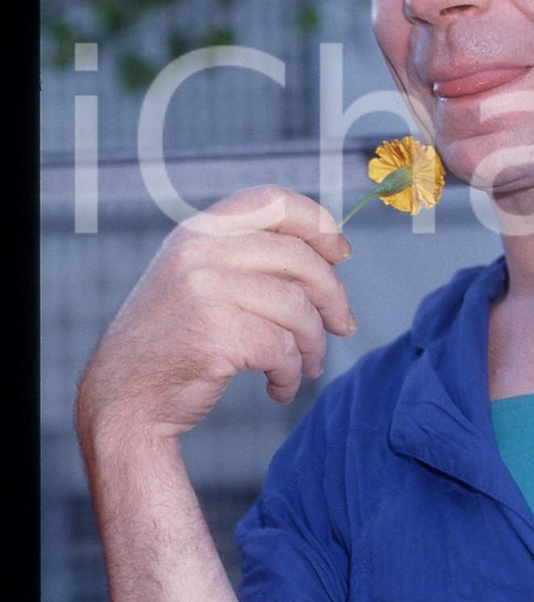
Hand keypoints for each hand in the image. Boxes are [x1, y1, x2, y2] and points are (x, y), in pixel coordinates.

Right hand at [76, 185, 354, 442]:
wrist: (123, 400)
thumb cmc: (173, 341)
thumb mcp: (199, 277)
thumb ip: (249, 255)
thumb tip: (330, 253)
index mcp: (200, 229)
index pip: (275, 201)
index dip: (319, 224)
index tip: (342, 254)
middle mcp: (200, 250)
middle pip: (300, 260)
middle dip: (333, 297)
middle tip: (343, 326)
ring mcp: (206, 289)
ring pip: (298, 309)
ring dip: (314, 344)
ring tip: (308, 366)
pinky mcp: (216, 332)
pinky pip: (282, 349)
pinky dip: (290, 374)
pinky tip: (279, 387)